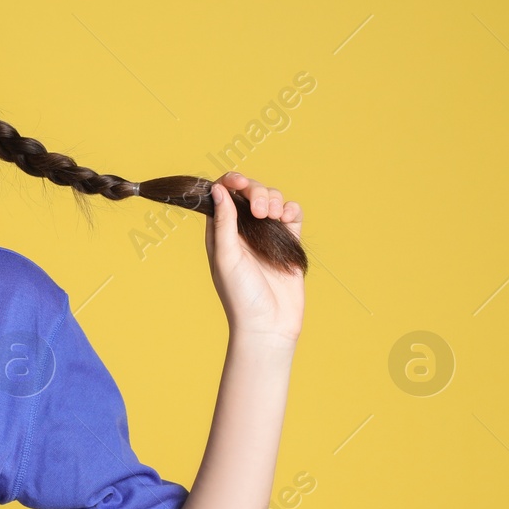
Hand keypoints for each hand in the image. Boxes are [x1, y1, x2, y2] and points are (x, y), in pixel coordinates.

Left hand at [204, 172, 304, 345]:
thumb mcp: (225, 257)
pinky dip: (291, 209)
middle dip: (256, 191)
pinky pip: (291, 214)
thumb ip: (223, 223)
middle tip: (261, 211)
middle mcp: (242, 230)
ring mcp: (266, 235)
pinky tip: (286, 218)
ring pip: (271, 199)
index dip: (230, 183)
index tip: (239, 182)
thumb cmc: (240, 296)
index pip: (223, 195)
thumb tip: (217, 190)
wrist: (269, 325)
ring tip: (272, 217)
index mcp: (221, 232)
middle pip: (249, 193)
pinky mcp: (288, 243)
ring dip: (273, 199)